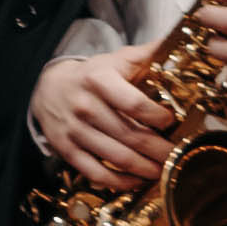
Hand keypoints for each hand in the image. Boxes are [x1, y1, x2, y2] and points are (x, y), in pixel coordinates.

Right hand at [29, 51, 172, 197]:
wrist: (46, 87)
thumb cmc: (91, 75)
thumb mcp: (116, 59)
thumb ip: (147, 54)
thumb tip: (180, 44)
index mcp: (99, 80)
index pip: (134, 103)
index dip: (157, 117)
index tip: (171, 122)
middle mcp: (86, 106)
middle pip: (130, 135)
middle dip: (159, 150)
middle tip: (176, 155)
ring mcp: (75, 130)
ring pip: (117, 157)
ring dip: (145, 169)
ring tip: (163, 170)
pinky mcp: (66, 149)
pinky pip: (96, 172)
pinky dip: (119, 181)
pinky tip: (137, 180)